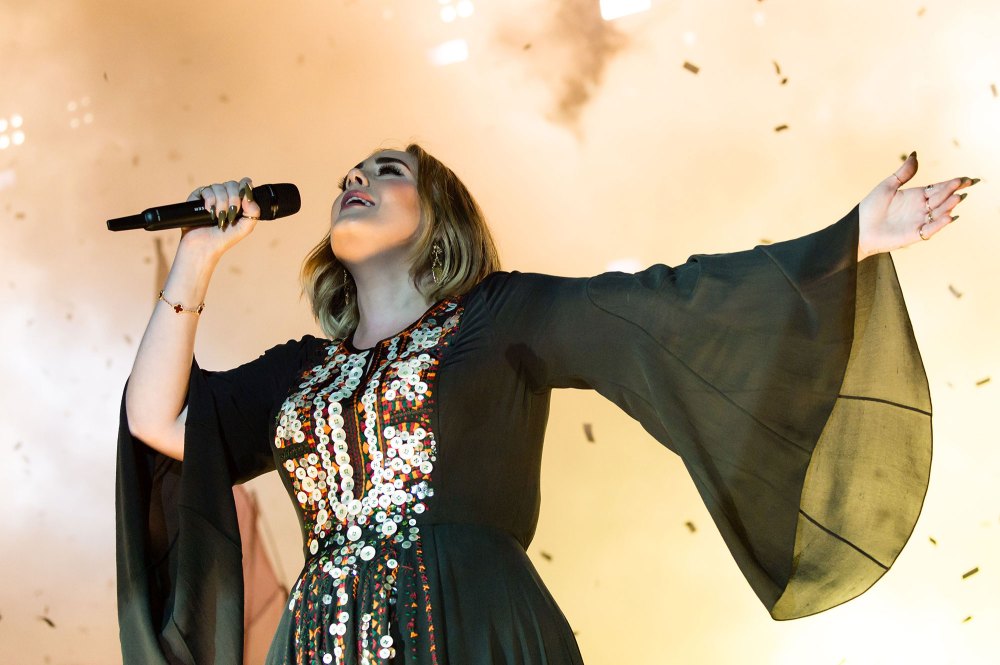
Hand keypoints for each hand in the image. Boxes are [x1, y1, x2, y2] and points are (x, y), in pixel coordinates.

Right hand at [177, 177, 260, 259]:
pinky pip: (207, 189)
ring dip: (221, 203)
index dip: (245, 188)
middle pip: (232, 184)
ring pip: (219, 187)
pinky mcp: (198, 197)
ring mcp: (212, 196)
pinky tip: (209, 211)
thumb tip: (249, 195)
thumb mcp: (245, 227)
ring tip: (218, 217)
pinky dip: (210, 200)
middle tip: (231, 214)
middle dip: (233, 199)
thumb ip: (253, 212)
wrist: (204, 246)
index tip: (244, 199)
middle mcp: (225, 196)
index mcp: (238, 201)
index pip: (244, 184)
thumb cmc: (225, 238)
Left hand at [857, 152, 978, 260]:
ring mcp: (919, 221)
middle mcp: (921, 208)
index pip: (938, 188)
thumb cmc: (871, 207)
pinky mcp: (914, 235)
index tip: (964, 178)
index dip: (951, 184)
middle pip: (941, 199)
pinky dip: (939, 224)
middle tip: (961, 184)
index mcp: (917, 195)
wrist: (858, 228)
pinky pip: (930, 229)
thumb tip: (915, 154)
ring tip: (957, 198)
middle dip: (951, 192)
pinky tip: (947, 217)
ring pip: (938, 213)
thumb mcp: (887, 186)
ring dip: (948, 206)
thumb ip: (904, 173)